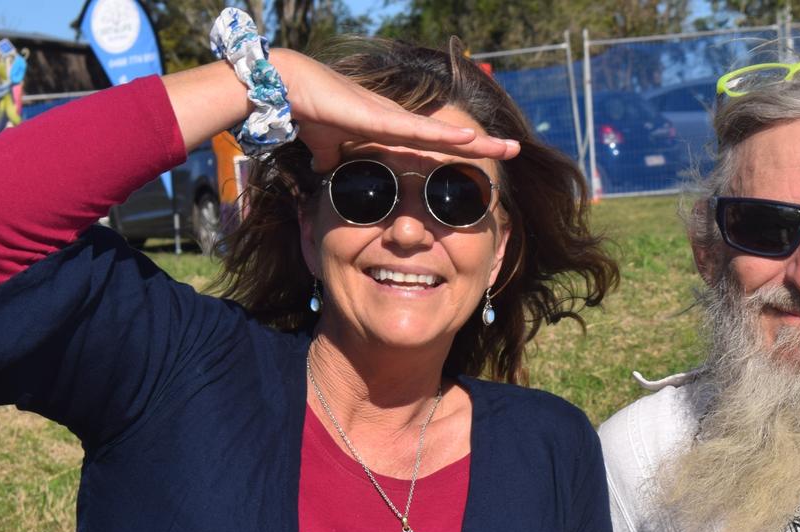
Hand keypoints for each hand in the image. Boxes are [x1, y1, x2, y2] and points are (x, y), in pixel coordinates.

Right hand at [165, 49, 520, 166]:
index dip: (459, 152)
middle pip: (448, 138)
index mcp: (388, 130)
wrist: (286, 88)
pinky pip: (417, 131)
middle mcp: (397, 122)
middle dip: (482, 145)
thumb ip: (334, 161)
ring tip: (507, 148)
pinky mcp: (378, 118)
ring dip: (475, 142)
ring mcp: (391, 118)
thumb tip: (330, 175)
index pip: (432, 145)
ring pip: (442, 134)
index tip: (484, 163)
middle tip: (513, 151)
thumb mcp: (327, 149)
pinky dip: (443, 138)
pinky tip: (468, 141)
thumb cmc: (306, 111)